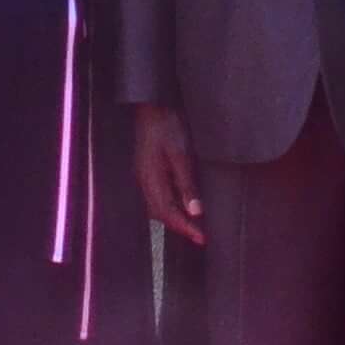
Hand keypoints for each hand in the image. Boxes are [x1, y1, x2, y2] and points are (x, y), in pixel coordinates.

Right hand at [133, 105, 206, 245]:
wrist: (152, 106)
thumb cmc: (167, 126)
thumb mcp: (181, 155)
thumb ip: (187, 184)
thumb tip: (195, 212)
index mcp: (151, 179)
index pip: (168, 212)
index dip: (185, 227)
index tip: (201, 238)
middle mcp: (144, 182)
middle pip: (160, 214)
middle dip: (179, 227)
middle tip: (199, 236)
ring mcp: (144, 176)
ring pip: (157, 207)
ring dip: (174, 219)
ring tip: (192, 226)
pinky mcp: (147, 171)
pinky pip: (157, 197)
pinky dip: (169, 207)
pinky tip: (180, 206)